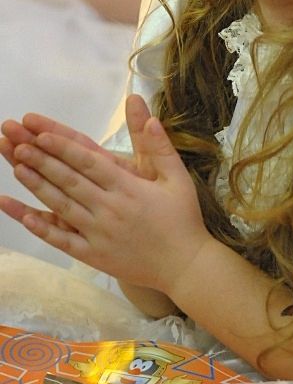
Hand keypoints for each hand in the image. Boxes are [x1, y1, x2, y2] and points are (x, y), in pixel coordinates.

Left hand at [0, 95, 212, 295]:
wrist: (185, 266)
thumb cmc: (182, 218)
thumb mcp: (178, 178)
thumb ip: (160, 147)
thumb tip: (150, 117)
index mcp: (129, 188)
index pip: (89, 162)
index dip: (63, 148)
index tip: (41, 134)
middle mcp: (110, 209)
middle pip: (69, 181)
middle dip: (42, 161)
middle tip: (17, 144)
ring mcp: (99, 234)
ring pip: (62, 207)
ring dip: (37, 187)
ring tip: (16, 168)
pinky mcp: (94, 256)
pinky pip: (62, 241)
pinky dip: (42, 228)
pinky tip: (24, 215)